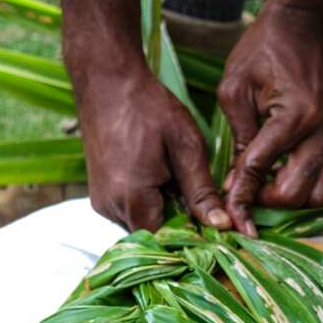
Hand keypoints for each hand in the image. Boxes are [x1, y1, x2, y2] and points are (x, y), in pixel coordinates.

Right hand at [75, 72, 229, 232]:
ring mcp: (102, 202)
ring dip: (164, 213)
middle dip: (180, 224)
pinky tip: (160, 177)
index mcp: (133, 198)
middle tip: (202, 200)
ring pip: (142, 225)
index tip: (216, 226)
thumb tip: (222, 225)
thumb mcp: (186, 146)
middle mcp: (111, 207)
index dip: (194, 237)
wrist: (106, 81)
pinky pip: (130, 212)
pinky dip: (149, 204)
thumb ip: (202, 190)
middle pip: (155, 235)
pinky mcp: (99, 194)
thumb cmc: (149, 107)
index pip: (168, 240)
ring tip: (176, 181)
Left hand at [217, 0, 322, 235]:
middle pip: (296, 195)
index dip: (240, 195)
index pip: (261, 169)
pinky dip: (307, 188)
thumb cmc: (266, 49)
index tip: (227, 211)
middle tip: (247, 191)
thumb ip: (237, 137)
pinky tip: (285, 176)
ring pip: (319, 197)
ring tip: (268, 185)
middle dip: (267, 201)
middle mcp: (322, 133)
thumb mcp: (236, 87)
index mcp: (295, 116)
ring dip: (291, 200)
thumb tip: (236, 182)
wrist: (309, 25)